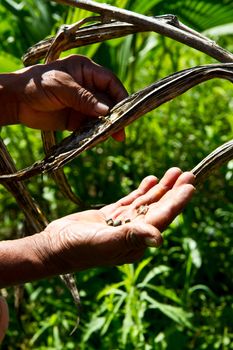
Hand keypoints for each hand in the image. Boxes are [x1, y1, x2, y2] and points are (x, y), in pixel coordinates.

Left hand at [15, 55, 127, 139]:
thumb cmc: (37, 85)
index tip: (126, 110)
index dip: (120, 95)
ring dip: (108, 126)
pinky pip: (90, 126)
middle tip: (121, 130)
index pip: (110, 82)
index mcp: (86, 71)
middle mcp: (87, 87)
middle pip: (109, 101)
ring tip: (115, 138)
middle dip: (115, 115)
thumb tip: (107, 112)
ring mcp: (82, 104)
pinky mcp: (76, 119)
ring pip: (101, 115)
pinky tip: (101, 139)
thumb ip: (84, 99)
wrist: (16, 102)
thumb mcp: (62, 87)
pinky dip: (96, 132)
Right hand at [37, 168, 194, 273]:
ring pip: (146, 203)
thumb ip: (131, 237)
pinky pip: (132, 201)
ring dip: (160, 188)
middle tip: (187, 174)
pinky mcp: (111, 216)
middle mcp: (133, 233)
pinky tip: (151, 180)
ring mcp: (122, 223)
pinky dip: (142, 191)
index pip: (162, 218)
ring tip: (173, 172)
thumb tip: (160, 238)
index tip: (190, 186)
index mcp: (135, 241)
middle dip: (173, 191)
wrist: (54, 246)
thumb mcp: (104, 242)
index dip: (177, 202)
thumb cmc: (78, 248)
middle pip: (158, 208)